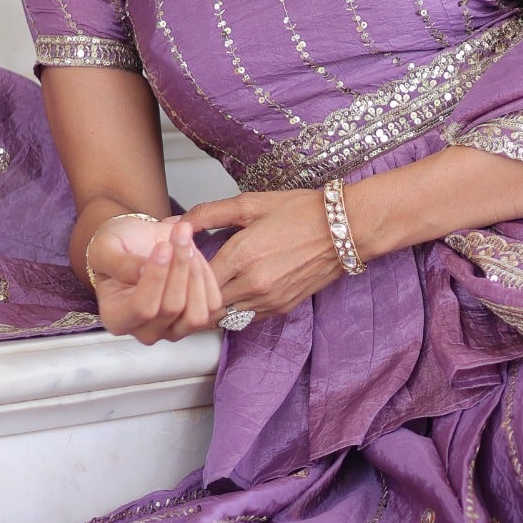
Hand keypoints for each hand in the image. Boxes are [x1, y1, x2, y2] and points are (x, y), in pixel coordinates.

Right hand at [88, 213, 223, 343]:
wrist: (136, 244)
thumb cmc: (116, 248)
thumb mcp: (105, 248)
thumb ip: (119, 263)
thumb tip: (143, 271)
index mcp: (116, 318)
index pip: (142, 308)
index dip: (157, 277)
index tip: (163, 246)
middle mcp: (145, 331)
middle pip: (172, 308)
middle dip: (179, 266)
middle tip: (179, 233)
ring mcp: (173, 329)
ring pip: (196, 313)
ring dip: (195, 273)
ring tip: (187, 243)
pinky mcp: (197, 319)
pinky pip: (212, 304)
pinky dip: (207, 275)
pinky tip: (193, 255)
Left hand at [183, 190, 343, 318]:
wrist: (344, 229)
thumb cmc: (300, 212)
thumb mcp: (250, 204)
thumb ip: (209, 213)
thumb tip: (178, 222)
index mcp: (241, 256)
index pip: (193, 279)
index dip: (182, 273)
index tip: (178, 265)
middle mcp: (253, 284)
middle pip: (205, 303)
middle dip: (193, 294)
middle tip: (186, 282)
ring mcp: (268, 300)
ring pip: (224, 316)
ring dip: (213, 304)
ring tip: (208, 288)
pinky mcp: (281, 308)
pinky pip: (246, 318)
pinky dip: (236, 308)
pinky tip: (235, 290)